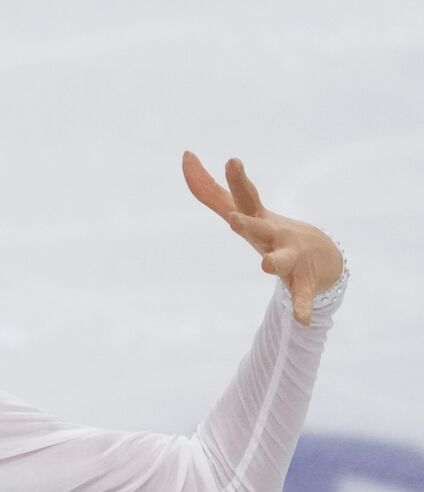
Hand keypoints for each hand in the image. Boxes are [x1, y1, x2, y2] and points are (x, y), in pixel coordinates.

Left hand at [181, 151, 342, 326]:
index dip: (233, 181)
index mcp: (257, 220)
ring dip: (274, 261)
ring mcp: (289, 257)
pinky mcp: (301, 282)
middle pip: (258, 227)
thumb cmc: (270, 230)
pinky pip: (301, 296)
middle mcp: (274, 235)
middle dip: (245, 223)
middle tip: (232, 219)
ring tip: (266, 265)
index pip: (242, 198)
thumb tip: (186, 158)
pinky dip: (301, 306)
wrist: (321, 256)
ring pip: (281, 260)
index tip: (228, 160)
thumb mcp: (241, 210)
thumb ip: (210, 189)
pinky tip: (302, 319)